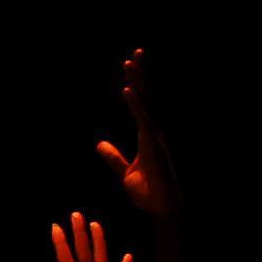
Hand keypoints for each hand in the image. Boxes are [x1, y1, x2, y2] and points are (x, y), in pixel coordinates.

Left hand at [96, 49, 180, 218]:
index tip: (130, 67)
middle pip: (146, 97)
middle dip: (140, 76)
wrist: (161, 208)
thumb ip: (114, 157)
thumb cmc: (148, 191)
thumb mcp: (124, 171)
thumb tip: (100, 144)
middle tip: (135, 54)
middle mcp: (153, 131)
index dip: (136, 85)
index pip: (140, 104)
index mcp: (146, 134)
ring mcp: (155, 137)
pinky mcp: (154, 145)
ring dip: (138, 83)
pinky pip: (143, 120)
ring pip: (146, 104)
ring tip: (130, 63)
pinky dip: (135, 105)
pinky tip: (128, 90)